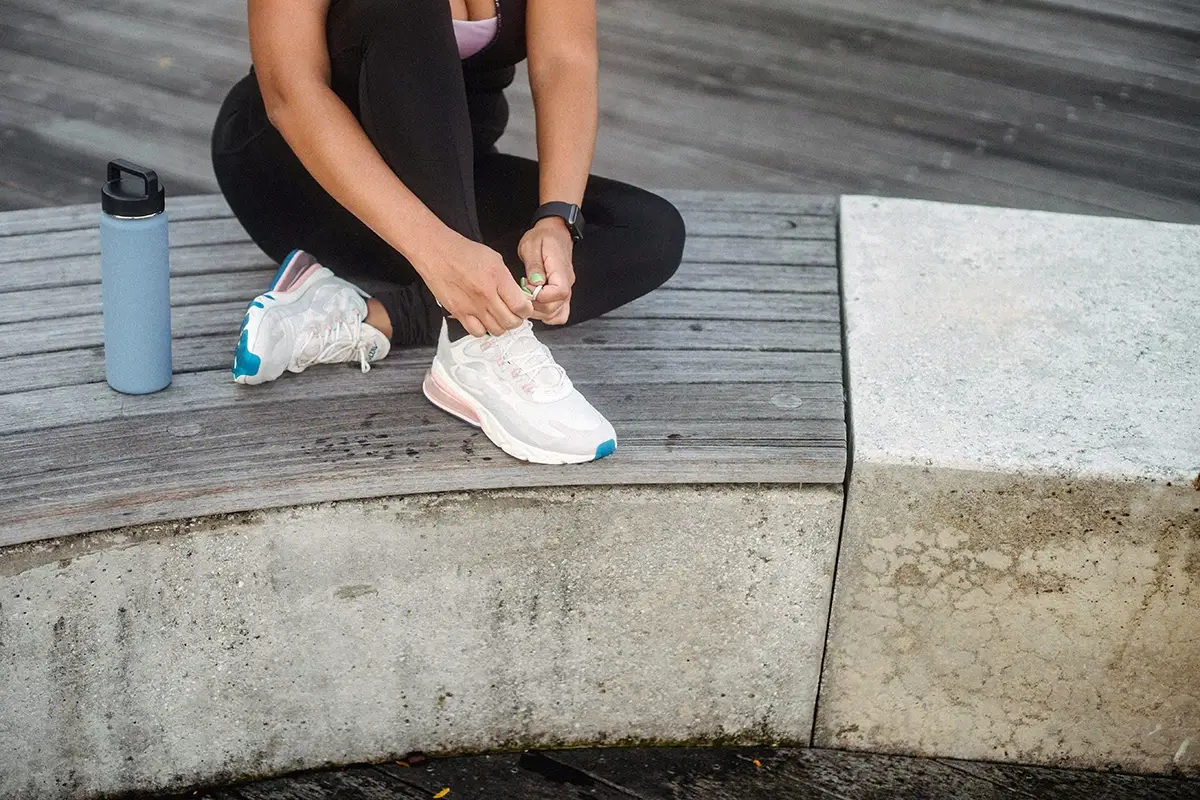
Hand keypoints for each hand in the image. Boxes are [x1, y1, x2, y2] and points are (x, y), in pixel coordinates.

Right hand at [412, 231, 531, 337]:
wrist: (436, 252)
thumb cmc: (464, 252)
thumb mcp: (495, 259)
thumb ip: (508, 280)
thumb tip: (518, 296)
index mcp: (498, 278)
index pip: (521, 306)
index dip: (526, 310)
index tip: (525, 308)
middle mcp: (486, 295)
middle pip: (511, 322)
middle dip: (517, 320)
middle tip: (514, 314)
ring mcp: (472, 306)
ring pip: (497, 330)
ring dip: (502, 326)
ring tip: (499, 317)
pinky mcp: (459, 313)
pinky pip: (477, 332)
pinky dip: (484, 329)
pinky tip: (483, 320)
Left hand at [519, 217, 574, 325]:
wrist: (555, 232)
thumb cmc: (543, 237)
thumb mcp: (531, 245)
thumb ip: (534, 266)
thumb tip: (535, 284)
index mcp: (560, 269)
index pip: (559, 292)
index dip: (541, 296)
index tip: (528, 289)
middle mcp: (567, 282)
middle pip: (556, 307)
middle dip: (536, 306)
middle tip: (524, 294)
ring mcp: (566, 289)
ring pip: (558, 313)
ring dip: (540, 312)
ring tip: (529, 298)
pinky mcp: (562, 293)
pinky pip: (560, 312)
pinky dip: (548, 314)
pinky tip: (537, 305)